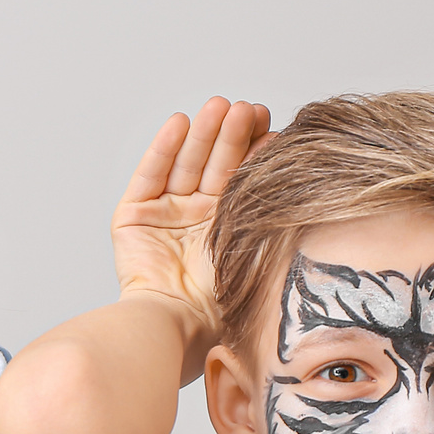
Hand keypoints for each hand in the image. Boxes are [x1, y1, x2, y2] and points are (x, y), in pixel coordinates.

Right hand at [113, 97, 270, 321]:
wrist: (177, 325)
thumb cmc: (219, 306)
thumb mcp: (254, 250)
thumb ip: (267, 213)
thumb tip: (300, 171)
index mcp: (226, 227)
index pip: (242, 178)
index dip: (255, 151)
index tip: (273, 126)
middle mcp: (194, 217)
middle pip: (214, 165)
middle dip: (232, 135)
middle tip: (249, 110)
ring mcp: (163, 215)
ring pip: (185, 164)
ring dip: (202, 134)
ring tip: (220, 107)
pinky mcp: (133, 217)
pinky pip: (149, 175)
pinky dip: (163, 148)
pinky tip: (180, 123)